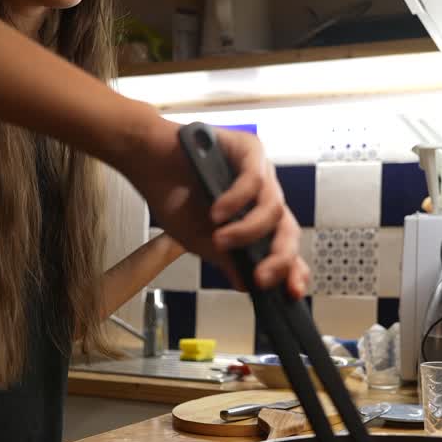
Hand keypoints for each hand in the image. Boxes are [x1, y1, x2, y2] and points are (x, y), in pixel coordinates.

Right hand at [123, 116, 308, 297]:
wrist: (147, 162)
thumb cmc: (173, 197)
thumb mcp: (199, 241)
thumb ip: (225, 260)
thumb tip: (246, 284)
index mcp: (256, 217)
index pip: (285, 245)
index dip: (293, 269)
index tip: (291, 292)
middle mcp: (264, 195)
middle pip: (288, 229)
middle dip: (280, 257)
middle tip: (261, 276)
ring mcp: (260, 171)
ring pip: (273, 207)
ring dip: (248, 230)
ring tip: (220, 239)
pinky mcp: (249, 149)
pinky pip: (255, 178)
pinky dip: (237, 200)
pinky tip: (217, 212)